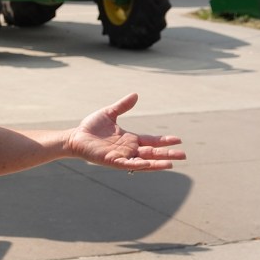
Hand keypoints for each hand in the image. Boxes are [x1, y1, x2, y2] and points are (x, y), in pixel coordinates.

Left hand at [66, 93, 185, 171]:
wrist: (75, 137)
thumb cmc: (91, 127)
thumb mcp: (109, 113)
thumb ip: (123, 106)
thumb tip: (136, 95)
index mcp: (130, 139)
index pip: (151, 141)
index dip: (164, 141)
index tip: (178, 139)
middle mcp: (128, 149)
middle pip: (152, 153)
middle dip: (167, 154)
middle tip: (184, 155)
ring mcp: (122, 156)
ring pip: (144, 162)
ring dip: (157, 163)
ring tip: (172, 163)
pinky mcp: (113, 161)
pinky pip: (129, 165)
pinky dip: (140, 165)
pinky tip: (150, 164)